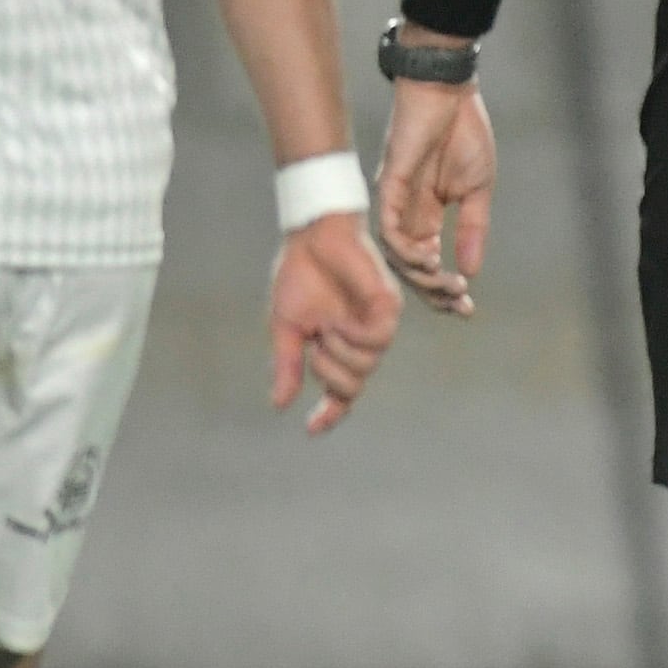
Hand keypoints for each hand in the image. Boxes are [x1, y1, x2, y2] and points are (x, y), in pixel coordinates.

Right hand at [272, 212, 402, 433]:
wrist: (311, 237)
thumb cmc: (299, 276)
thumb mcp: (286, 326)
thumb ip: (287, 364)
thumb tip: (280, 404)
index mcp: (336, 347)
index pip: (340, 391)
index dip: (329, 414)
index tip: (310, 430)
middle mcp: (360, 339)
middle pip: (354, 384)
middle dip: (330, 376)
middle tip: (315, 349)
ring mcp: (376, 322)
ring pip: (368, 364)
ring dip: (340, 355)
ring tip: (325, 331)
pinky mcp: (388, 304)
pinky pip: (379, 338)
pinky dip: (355, 338)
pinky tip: (338, 324)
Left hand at [374, 77, 498, 316]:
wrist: (448, 94)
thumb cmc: (464, 133)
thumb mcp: (478, 189)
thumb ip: (473, 229)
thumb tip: (471, 269)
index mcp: (427, 215)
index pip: (429, 263)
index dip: (445, 289)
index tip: (468, 308)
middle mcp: (406, 214)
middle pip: (409, 268)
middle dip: (433, 292)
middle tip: (458, 305)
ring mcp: (395, 202)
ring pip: (396, 255)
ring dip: (420, 276)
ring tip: (446, 285)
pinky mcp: (389, 186)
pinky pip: (388, 228)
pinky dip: (405, 249)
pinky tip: (428, 260)